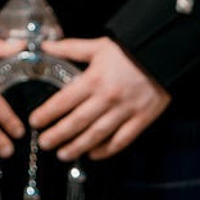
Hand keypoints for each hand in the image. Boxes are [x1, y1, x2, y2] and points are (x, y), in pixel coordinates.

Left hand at [31, 37, 169, 160]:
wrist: (165, 53)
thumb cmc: (131, 50)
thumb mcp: (99, 45)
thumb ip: (70, 48)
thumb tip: (45, 47)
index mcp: (94, 79)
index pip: (64, 100)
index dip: (47, 113)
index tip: (35, 121)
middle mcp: (107, 97)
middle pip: (77, 122)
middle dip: (58, 135)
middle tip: (44, 143)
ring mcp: (125, 110)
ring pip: (97, 135)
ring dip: (78, 147)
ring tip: (63, 154)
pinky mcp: (141, 119)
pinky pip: (122, 139)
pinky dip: (107, 150)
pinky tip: (94, 154)